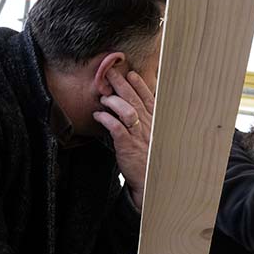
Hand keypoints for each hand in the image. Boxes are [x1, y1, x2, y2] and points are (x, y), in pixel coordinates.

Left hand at [93, 69, 153, 207]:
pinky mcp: (127, 146)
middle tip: (110, 72)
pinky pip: (116, 128)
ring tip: (103, 98)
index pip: (148, 99)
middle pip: (134, 100)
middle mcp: (148, 126)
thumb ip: (144, 122)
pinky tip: (98, 115)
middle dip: (122, 84)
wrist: (150, 180)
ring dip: (114, 101)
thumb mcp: (151, 137)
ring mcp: (138, 136)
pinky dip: (107, 119)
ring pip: (127, 111)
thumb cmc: (149, 158)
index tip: (131, 73)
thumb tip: (133, 107)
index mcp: (154, 122)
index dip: (139, 85)